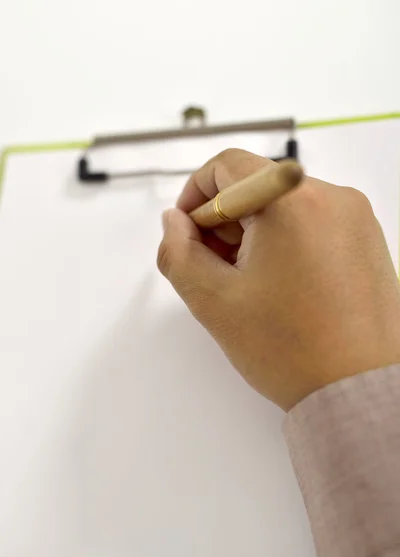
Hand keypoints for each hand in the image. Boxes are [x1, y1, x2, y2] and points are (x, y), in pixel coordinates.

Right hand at [157, 149, 399, 410]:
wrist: (358, 391)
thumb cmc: (291, 350)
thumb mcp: (214, 299)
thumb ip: (178, 252)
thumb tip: (174, 222)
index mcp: (291, 201)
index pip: (227, 166)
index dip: (195, 194)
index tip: (187, 231)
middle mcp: (331, 197)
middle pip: (256, 185)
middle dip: (223, 220)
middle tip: (214, 266)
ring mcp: (355, 217)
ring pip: (283, 205)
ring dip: (253, 233)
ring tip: (247, 282)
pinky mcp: (366, 239)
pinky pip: (312, 222)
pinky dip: (285, 240)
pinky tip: (278, 283)